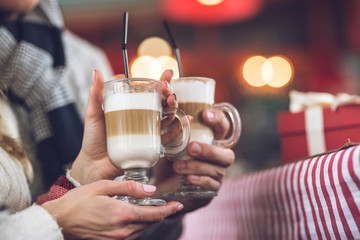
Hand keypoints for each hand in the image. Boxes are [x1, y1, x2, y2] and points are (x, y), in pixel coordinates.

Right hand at [42, 180, 182, 239]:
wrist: (59, 221)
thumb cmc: (79, 201)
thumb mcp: (103, 187)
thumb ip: (129, 188)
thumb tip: (151, 190)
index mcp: (123, 214)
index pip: (154, 214)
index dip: (169, 210)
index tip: (178, 205)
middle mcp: (123, 231)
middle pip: (149, 223)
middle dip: (159, 213)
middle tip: (165, 204)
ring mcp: (116, 239)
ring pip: (141, 230)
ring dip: (148, 220)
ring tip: (149, 209)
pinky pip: (131, 235)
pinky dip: (137, 225)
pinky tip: (133, 217)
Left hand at [70, 69, 178, 184]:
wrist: (94, 164)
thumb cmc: (93, 139)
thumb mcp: (93, 113)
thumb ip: (95, 94)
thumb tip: (96, 71)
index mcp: (132, 109)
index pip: (150, 93)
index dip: (161, 82)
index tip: (168, 73)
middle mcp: (143, 119)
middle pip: (161, 104)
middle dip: (169, 94)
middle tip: (168, 89)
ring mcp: (148, 133)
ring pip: (167, 118)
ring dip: (174, 108)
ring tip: (173, 101)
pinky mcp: (150, 147)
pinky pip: (167, 138)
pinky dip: (178, 130)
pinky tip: (185, 121)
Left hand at [153, 109, 237, 211]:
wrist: (162, 185)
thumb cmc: (167, 158)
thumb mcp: (166, 141)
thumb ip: (169, 124)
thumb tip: (166, 99)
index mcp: (211, 141)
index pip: (223, 127)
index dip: (218, 120)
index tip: (204, 114)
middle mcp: (218, 157)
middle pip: (227, 154)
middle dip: (209, 150)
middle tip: (191, 147)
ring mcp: (217, 175)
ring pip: (217, 170)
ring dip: (197, 167)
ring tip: (177, 166)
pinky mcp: (211, 189)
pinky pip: (211, 185)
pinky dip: (200, 180)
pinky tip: (188, 178)